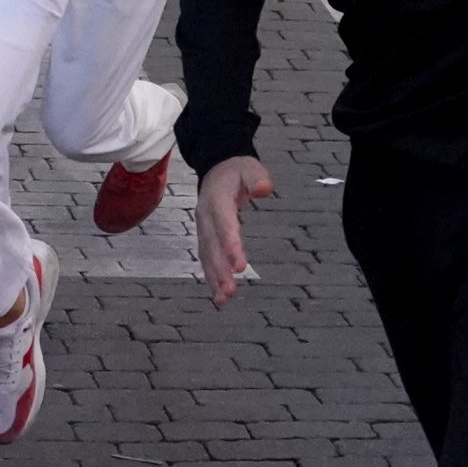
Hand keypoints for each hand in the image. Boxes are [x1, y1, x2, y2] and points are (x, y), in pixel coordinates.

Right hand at [195, 156, 274, 304]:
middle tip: (230, 291)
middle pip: (212, 246)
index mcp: (217, 200)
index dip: (231, 246)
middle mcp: (206, 216)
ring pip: (207, 255)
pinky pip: (206, 257)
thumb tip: (264, 189)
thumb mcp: (249, 167)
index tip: (240, 266)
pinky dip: (211, 276)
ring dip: (214, 278)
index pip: (224, 225)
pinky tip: (219, 294)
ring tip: (223, 299)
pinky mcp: (206, 235)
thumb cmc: (237, 171)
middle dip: (220, 270)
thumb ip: (257, 178)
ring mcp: (203, 227)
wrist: (216, 168)